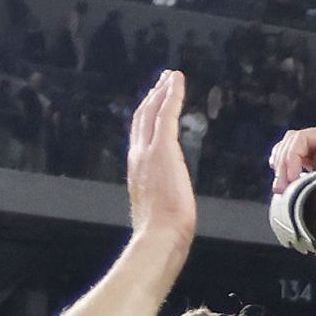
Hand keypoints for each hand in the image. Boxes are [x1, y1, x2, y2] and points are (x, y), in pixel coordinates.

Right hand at [120, 69, 196, 243]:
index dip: (146, 116)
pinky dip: (172, 94)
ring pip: (151, 111)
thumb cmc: (162, 233)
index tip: (155, 103)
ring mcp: (148, 152)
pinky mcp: (163, 149)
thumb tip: (166, 207)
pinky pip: (166, 113)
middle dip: (152, 97)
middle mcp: (137, 157)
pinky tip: (178, 81)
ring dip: (161, 91)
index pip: (140, 136)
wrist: (158, 238)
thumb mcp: (157, 210)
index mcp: (137, 170)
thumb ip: (159, 199)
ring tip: (170, 77)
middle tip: (162, 82)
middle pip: (142, 118)